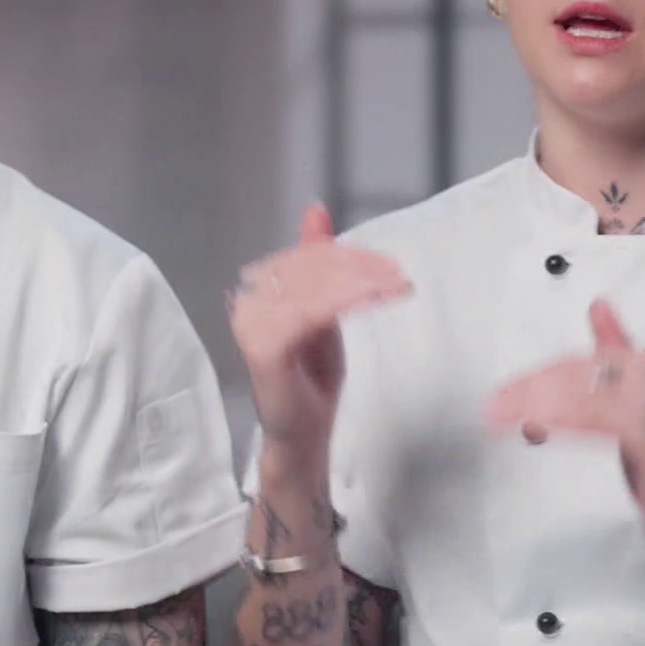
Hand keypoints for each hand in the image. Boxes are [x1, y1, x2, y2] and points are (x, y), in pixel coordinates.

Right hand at [229, 202, 410, 455]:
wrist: (303, 437)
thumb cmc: (311, 379)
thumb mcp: (323, 310)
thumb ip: (317, 264)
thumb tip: (315, 209)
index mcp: (258, 291)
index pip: (304, 257)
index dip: (346, 254)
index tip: (387, 263)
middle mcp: (248, 303)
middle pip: (307, 267)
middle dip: (358, 267)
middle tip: (397, 276)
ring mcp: (251, 326)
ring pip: (310, 286)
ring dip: (358, 283)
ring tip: (393, 287)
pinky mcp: (262, 349)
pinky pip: (306, 312)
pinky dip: (344, 301)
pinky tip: (373, 300)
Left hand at [485, 299, 644, 563]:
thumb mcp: (633, 401)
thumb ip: (615, 352)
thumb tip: (598, 306)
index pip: (582, 363)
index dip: (540, 378)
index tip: (505, 392)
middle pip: (577, 378)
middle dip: (530, 392)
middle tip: (494, 406)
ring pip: (581, 399)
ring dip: (534, 406)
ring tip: (500, 417)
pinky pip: (598, 423)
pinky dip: (560, 423)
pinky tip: (534, 429)